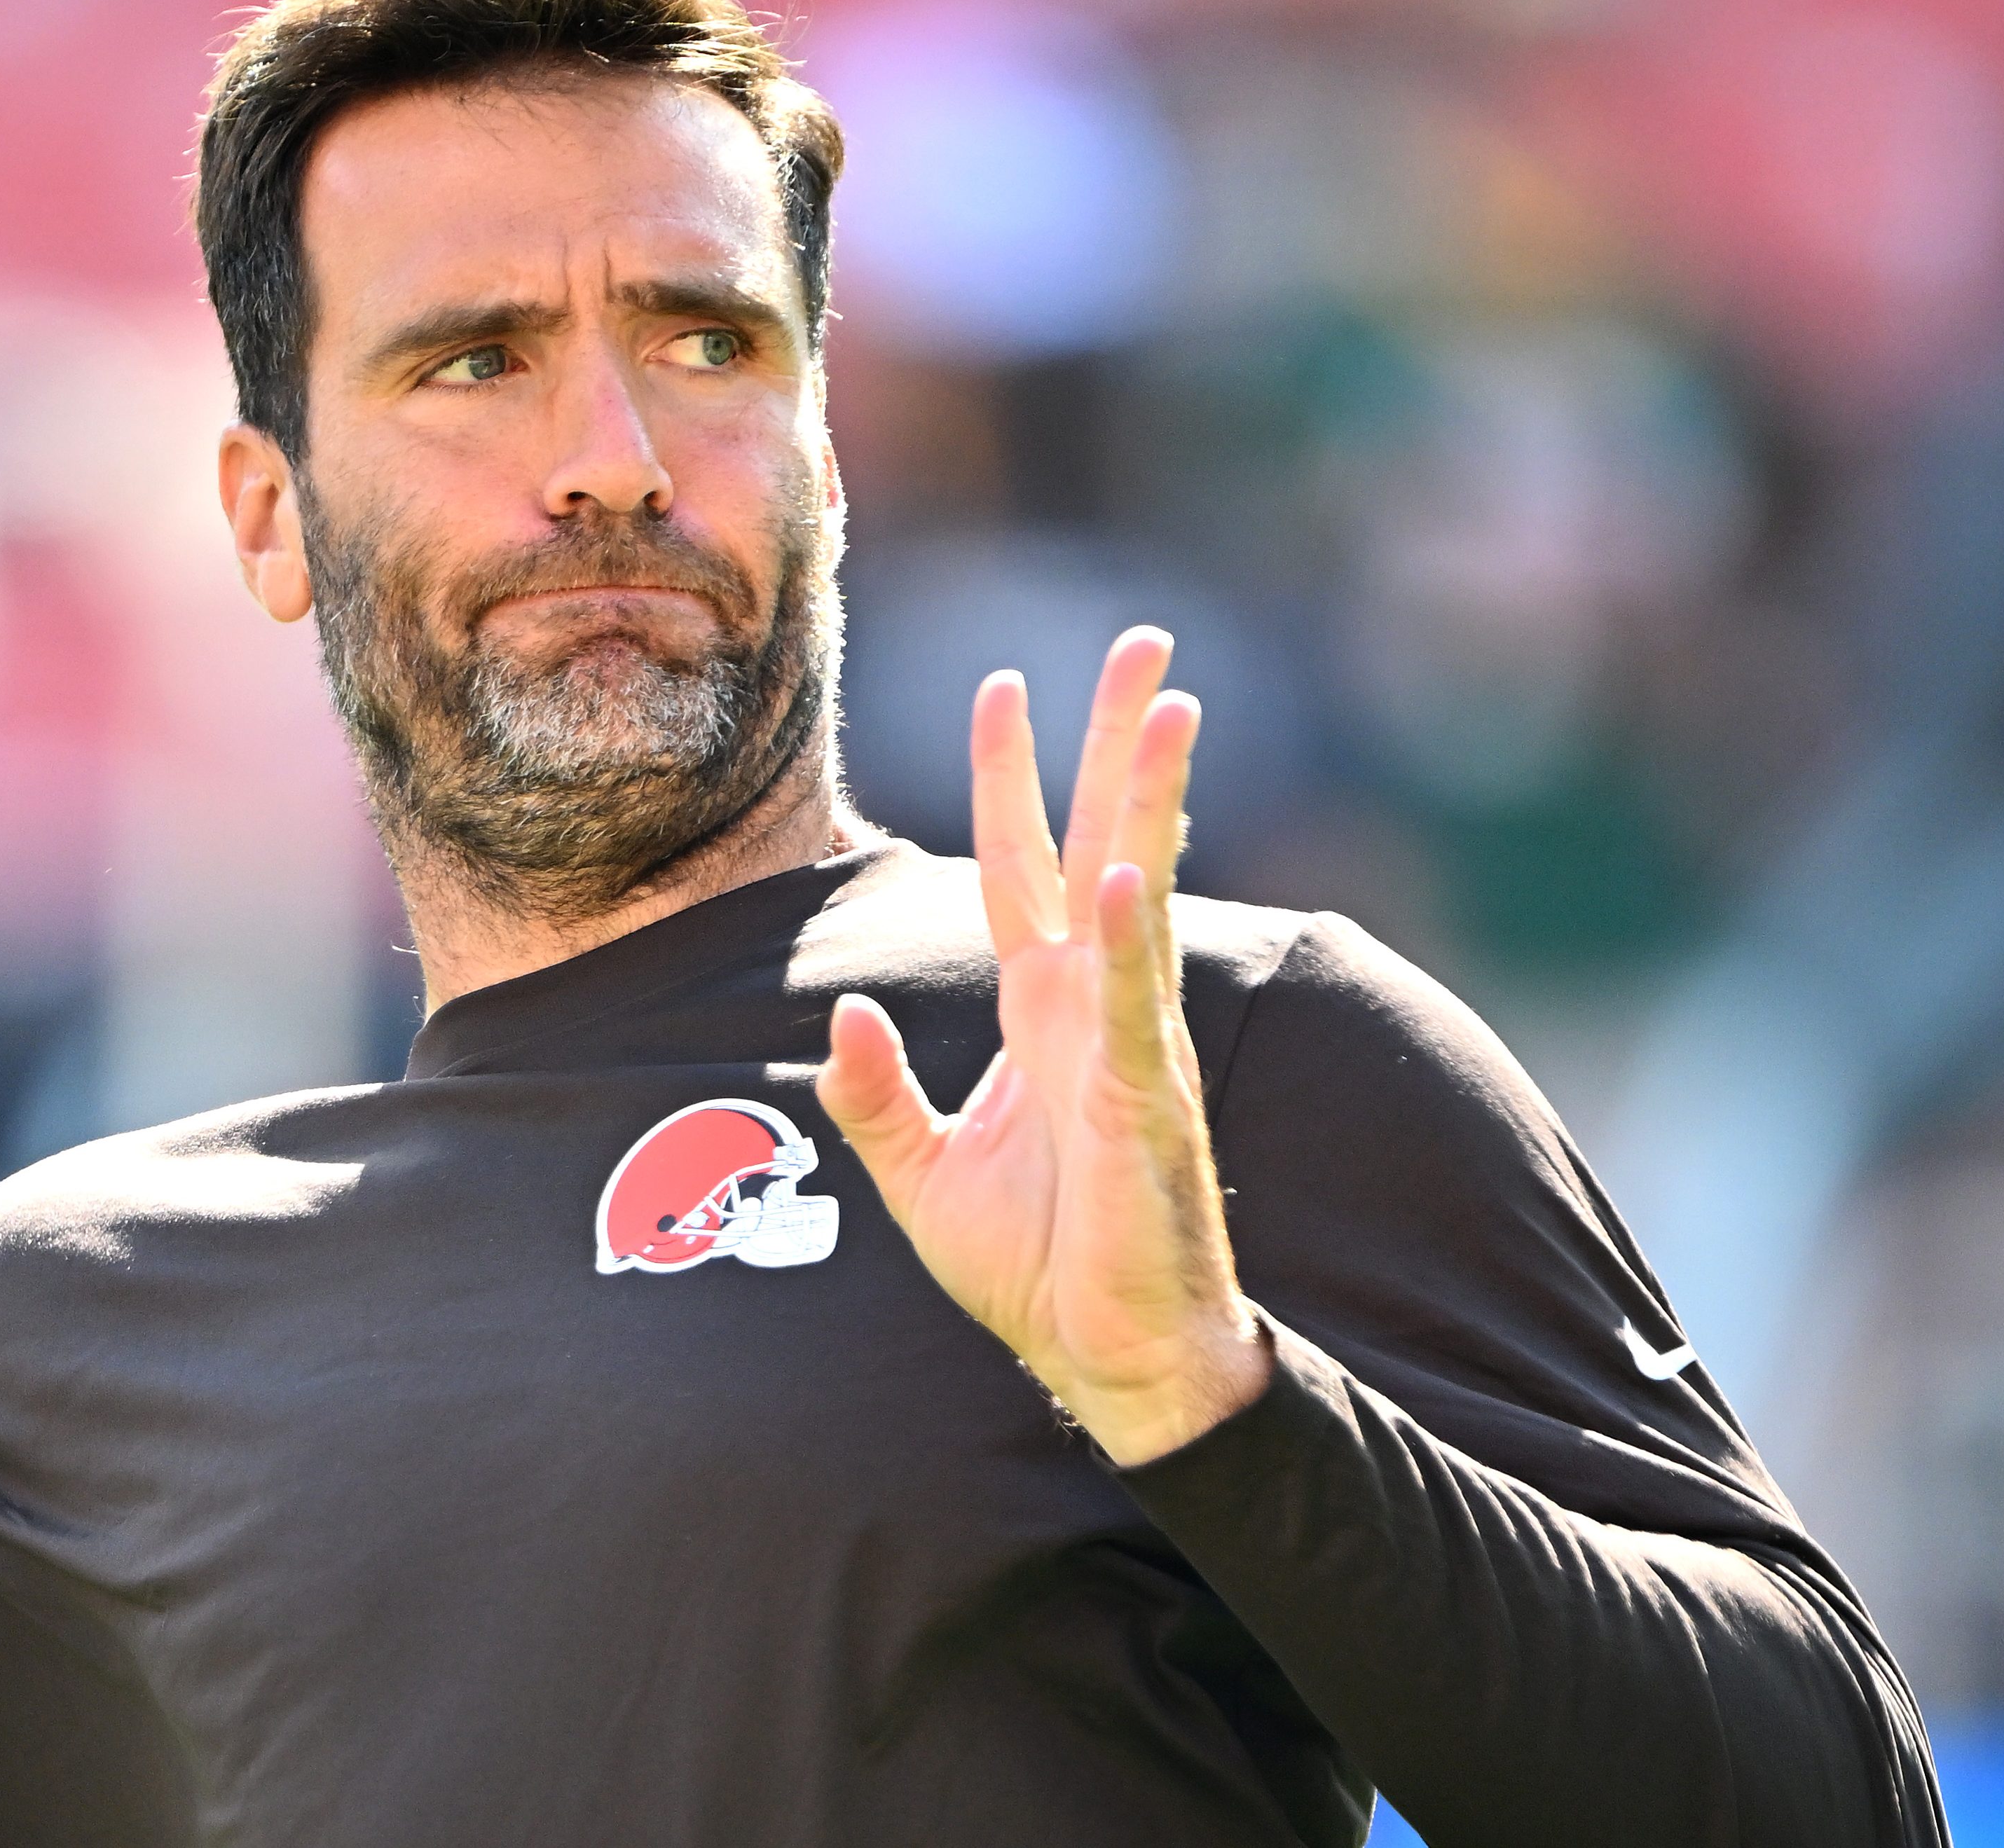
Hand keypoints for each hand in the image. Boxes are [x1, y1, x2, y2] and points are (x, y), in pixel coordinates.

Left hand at [817, 628, 1268, 1465]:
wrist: (1107, 1362)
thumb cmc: (1036, 1269)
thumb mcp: (917, 1174)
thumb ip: (871, 1094)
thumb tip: (835, 1019)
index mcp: (1042, 1009)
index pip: (1020, 864)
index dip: (1009, 777)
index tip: (1003, 683)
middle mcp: (1093, 1006)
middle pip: (1104, 841)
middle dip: (1119, 740)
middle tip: (1144, 640)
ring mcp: (1130, 1045)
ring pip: (1138, 894)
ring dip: (1151, 801)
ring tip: (1168, 707)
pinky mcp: (1145, 1106)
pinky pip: (1132, 1007)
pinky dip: (1123, 941)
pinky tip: (1121, 876)